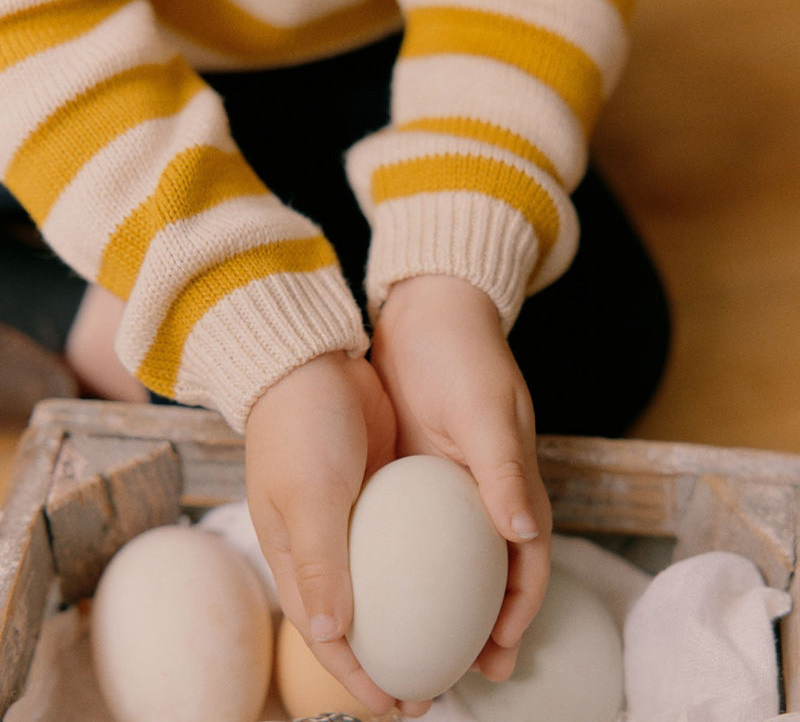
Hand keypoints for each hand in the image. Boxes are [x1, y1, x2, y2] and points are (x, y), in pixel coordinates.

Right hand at [245, 351, 430, 716]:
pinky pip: (409, 542)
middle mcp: (327, 548)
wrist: (313, 364)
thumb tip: (333, 636)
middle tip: (442, 684)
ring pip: (391, 584)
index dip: (361, 678)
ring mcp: (356, 521)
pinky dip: (430, 567)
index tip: (402, 705)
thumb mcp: (309, 494)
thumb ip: (321, 562)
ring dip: (422, 617)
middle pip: (362, 621)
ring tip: (464, 641)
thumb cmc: (300, 429)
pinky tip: (465, 576)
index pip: (328, 636)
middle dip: (397, 659)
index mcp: (298, 559)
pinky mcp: (383, 493)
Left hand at [371, 276, 551, 680]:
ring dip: (445, 604)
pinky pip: (416, 530)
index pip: (528, 561)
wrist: (424, 311)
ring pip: (453, 559)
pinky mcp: (414, 472)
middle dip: (484, 625)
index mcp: (512, 481)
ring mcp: (447, 484)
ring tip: (419, 646)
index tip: (499, 657)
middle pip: (491, 573)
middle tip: (460, 672)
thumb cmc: (461, 353)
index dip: (520, 612)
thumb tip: (524, 533)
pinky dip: (410, 565)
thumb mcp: (483, 407)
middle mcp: (484, 490)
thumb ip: (503, 467)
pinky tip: (384, 586)